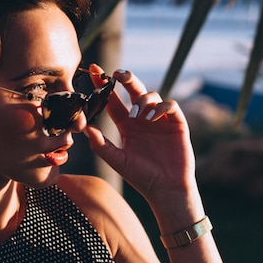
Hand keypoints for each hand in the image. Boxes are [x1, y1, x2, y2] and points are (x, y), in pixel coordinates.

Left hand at [83, 64, 200, 217]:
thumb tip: (85, 128)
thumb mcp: (118, 161)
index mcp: (127, 125)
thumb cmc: (141, 177)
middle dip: (126, 78)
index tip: (94, 71)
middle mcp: (143, 119)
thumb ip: (101, 145)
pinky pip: (171, 105)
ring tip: (139, 116)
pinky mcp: (177, 124)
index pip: (113, 101)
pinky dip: (162, 106)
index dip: (104, 86)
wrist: (166, 190)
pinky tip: (153, 117)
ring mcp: (160, 120)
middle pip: (133, 90)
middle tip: (117, 74)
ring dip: (143, 100)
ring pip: (152, 95)